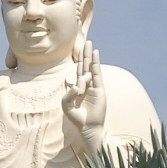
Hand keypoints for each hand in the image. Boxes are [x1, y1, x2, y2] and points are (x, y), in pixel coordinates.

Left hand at [62, 39, 105, 154]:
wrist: (88, 127)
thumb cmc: (77, 118)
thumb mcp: (66, 105)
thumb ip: (68, 94)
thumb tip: (76, 85)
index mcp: (78, 87)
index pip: (78, 71)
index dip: (78, 60)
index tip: (79, 50)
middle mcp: (86, 85)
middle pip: (85, 65)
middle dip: (85, 53)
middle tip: (85, 41)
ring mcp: (94, 86)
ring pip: (91, 67)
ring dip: (90, 55)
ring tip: (90, 43)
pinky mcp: (99, 89)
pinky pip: (97, 73)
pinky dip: (96, 63)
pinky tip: (95, 54)